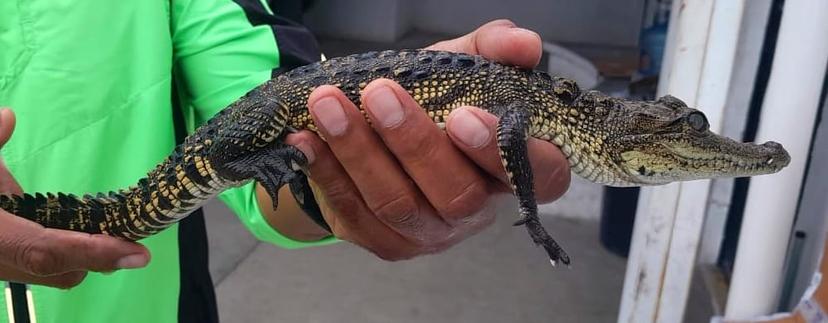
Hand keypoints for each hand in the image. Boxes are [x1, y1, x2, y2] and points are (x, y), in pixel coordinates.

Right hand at [0, 109, 149, 288]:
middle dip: (98, 258)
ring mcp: (1, 266)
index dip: (92, 253)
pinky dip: (70, 252)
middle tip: (134, 238)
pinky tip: (89, 229)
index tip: (135, 254)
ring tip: (118, 232)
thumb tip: (6, 116)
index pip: (44, 251)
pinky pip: (45, 267)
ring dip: (86, 256)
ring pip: (56, 274)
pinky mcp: (6, 263)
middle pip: (60, 271)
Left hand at [285, 20, 569, 259]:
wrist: (379, 136)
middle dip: (414, 143)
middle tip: (379, 94)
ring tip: (326, 104)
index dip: (500, 152)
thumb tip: (526, 44)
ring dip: (359, 151)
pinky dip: (327, 172)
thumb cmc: (433, 103)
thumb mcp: (460, 68)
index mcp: (512, 168)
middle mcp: (478, 209)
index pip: (541, 176)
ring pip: (398, 204)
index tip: (461, 115)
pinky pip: (355, 213)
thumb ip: (493, 49)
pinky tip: (306, 137)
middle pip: (458, 195)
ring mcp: (432, 232)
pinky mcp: (388, 242)